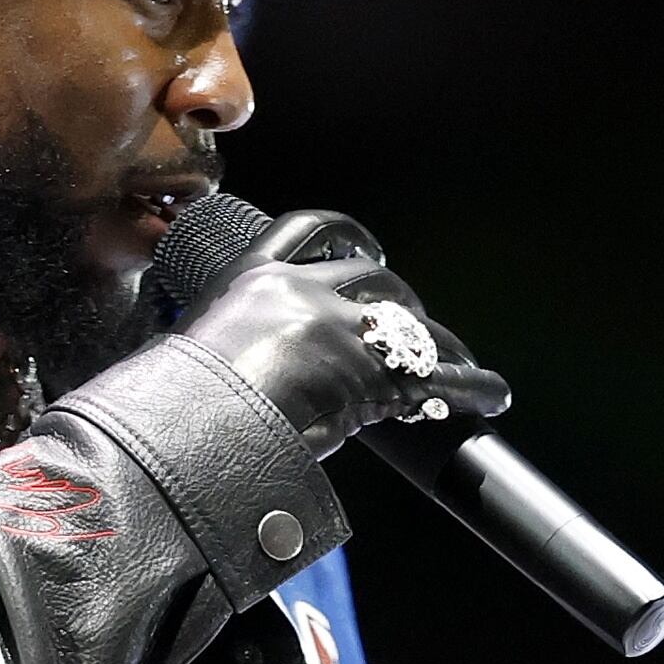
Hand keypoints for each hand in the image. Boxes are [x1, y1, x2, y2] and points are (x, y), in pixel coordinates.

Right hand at [170, 220, 509, 459]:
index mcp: (254, 278)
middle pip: (373, 279)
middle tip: (405, 323)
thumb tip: (220, 369)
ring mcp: (343, 331)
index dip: (346, 236)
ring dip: (437, 341)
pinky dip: (474, 385)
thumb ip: (217, 344)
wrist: (188, 430)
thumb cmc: (168, 403)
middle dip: (396, 300)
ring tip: (455, 359)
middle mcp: (305, 292)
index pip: (309, 233)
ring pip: (411, 321)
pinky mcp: (377, 376)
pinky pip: (441, 376)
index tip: (366, 247)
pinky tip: (495, 396)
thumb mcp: (184, 352)